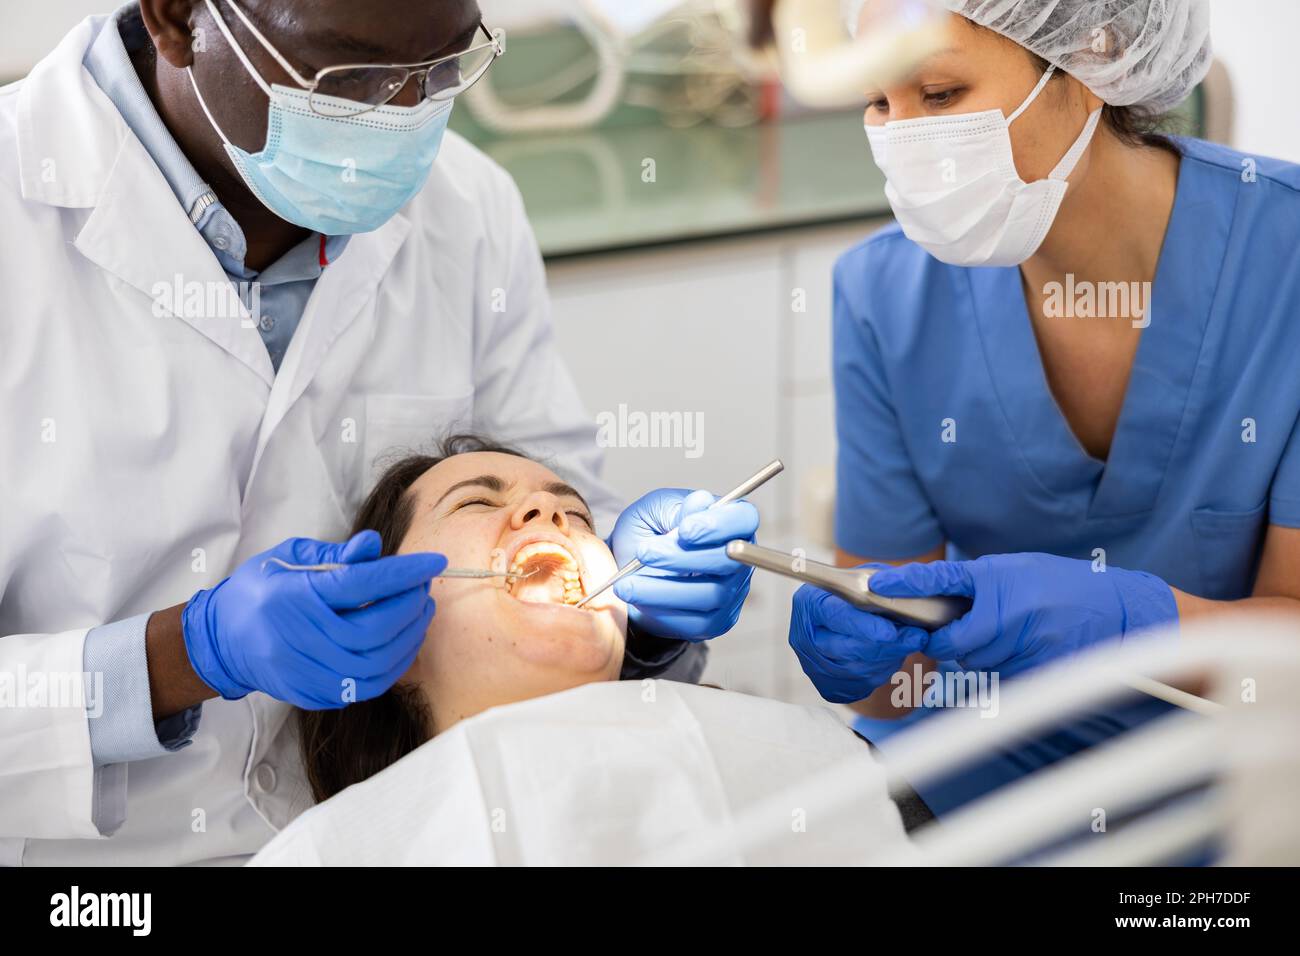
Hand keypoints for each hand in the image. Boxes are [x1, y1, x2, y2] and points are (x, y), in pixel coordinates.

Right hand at [181, 531, 447, 708]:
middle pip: (374, 628)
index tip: (435, 561)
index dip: (404, 573)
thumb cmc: (260, 590)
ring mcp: (304, 671)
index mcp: (293, 596)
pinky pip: (365, 687)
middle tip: (424, 588)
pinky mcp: (311, 694)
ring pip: (375, 663)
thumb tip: (375, 546)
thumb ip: (334, 554)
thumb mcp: (289, 558)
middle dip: (411, 606)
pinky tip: (403, 644)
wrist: (221, 640)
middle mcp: (298, 637)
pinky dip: (393, 667)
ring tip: (420, 613)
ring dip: (409, 638)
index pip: (361, 584)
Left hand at [609, 488, 758, 640]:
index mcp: (730, 522)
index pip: (744, 518)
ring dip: (664, 589)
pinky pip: (695, 622)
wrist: (627, 569)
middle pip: (727, 561)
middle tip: (644, 552)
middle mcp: (738, 559)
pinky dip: (662, 611)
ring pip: (710, 595)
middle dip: (681, 558)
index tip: (684, 530)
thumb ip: (677, 506)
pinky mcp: (715, 621)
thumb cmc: (647, 533)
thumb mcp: (653, 510)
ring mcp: (731, 593)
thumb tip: (700, 501)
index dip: (719, 525)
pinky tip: (638, 599)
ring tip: (627, 583)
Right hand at [788, 580, 928, 703]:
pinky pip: (863, 681)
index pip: (835, 616)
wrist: (843, 617)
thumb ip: (877, 585)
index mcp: (808, 603)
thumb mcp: (865, 577)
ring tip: (913, 641)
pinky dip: (884, 667)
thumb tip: (898, 595)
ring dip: (890, 656)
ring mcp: (815, 665)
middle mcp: (805, 638)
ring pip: (859, 668)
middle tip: (916, 636)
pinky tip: (896, 653)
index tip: (890, 632)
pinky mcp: (829, 685)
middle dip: (886, 645)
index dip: (863, 626)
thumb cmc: (856, 593)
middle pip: (847, 648)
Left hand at [869, 553, 1177, 676]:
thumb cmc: (1067, 587)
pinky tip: (1023, 655)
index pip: (940, 579)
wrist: (1120, 612)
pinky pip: (1000, 681)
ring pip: (975, 664)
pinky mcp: (1037, 669)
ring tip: (1010, 638)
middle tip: (953, 637)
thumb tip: (935, 597)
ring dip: (980, 657)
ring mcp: (1024, 641)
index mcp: (999, 577)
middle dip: (947, 643)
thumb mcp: (1021, 570)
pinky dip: (1001, 672)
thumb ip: (980, 585)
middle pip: (952, 641)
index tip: (876, 587)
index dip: (906, 584)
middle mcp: (1009, 609)